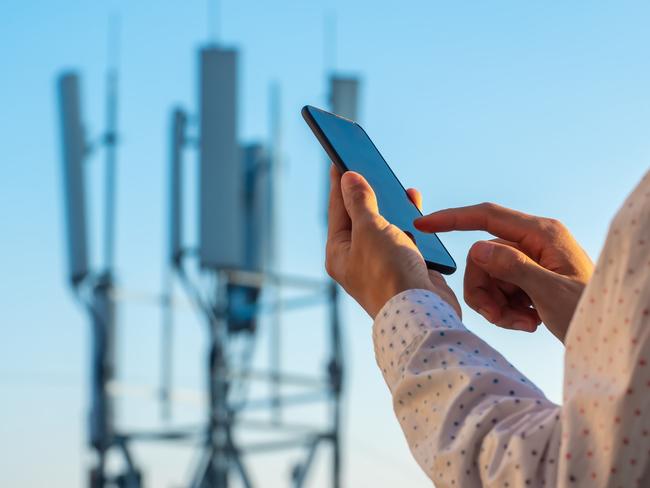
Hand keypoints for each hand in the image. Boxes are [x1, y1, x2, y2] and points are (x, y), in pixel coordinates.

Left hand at [325, 166, 459, 318]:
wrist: (422, 312)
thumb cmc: (388, 273)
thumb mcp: (369, 229)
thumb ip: (359, 202)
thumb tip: (348, 178)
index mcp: (339, 252)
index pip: (337, 209)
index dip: (340, 182)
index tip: (339, 157)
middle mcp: (358, 259)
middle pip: (361, 217)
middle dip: (368, 191)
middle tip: (368, 164)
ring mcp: (382, 264)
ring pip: (386, 226)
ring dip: (392, 205)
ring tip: (396, 185)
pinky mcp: (406, 268)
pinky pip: (406, 237)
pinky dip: (411, 221)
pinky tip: (415, 206)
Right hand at [414, 203, 592, 342]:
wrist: (608, 339)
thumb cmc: (590, 313)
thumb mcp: (552, 293)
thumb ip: (514, 268)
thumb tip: (477, 249)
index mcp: (542, 234)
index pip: (488, 216)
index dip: (453, 219)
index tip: (424, 225)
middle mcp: (534, 242)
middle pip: (482, 257)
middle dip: (484, 290)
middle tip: (500, 317)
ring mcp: (530, 261)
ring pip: (487, 276)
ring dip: (496, 304)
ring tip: (520, 323)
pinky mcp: (528, 278)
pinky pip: (498, 289)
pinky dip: (505, 310)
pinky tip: (528, 322)